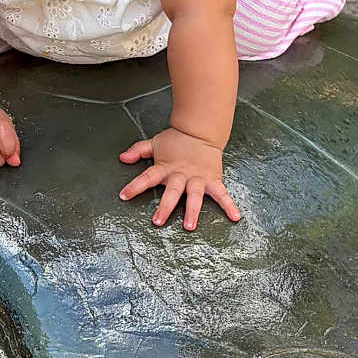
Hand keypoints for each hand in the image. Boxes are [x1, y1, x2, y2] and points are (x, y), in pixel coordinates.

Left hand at [118, 127, 241, 229]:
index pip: (147, 177)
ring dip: (192, 211)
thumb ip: (138, 151)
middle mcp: (181, 175)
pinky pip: (222, 195)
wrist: (201, 131)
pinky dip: (229, 206)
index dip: (135, 186)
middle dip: (165, 206)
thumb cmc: (176, 140)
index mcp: (165, 168)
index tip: (124, 196)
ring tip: (190, 226)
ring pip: (195, 197)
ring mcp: (198, 179)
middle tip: (158, 221)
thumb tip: (122, 158)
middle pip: (172, 192)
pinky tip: (235, 218)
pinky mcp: (212, 180)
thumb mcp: (154, 143)